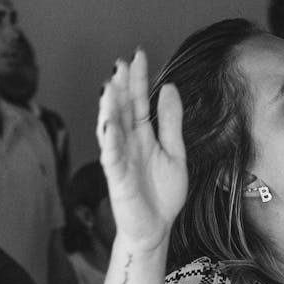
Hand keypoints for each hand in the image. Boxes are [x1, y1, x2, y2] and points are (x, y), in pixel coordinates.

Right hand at [97, 49, 187, 252]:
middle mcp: (129, 144)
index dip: (138, 80)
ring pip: (112, 130)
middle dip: (120, 87)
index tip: (138, 55)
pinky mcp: (118, 179)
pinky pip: (111, 158)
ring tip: (109, 87)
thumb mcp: (174, 152)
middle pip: (122, 111)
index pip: (138, 102)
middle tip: (121, 63)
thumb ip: (170, 122)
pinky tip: (108, 126)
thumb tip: (169, 88)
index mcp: (143, 137)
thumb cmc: (162, 194)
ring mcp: (121, 160)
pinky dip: (109, 142)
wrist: (157, 228)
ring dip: (109, 109)